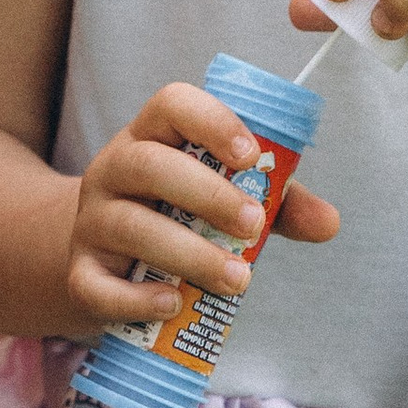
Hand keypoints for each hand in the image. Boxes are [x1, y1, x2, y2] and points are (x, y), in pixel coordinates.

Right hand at [61, 84, 338, 334]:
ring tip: (237, 279)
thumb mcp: (223, 199)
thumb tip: (328, 222)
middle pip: (148, 164)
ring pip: (129, 226)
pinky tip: (173, 304)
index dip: (211, 122)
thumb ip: (275, 202)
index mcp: (151, 137)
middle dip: (206, 194)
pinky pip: (99, 285)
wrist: (106, 263)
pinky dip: (137, 297)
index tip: (250, 156)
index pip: (171, 104)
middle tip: (254, 225)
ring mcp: (91, 222)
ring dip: (189, 253)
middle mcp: (113, 170)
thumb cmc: (176, 218)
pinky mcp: (80, 274)